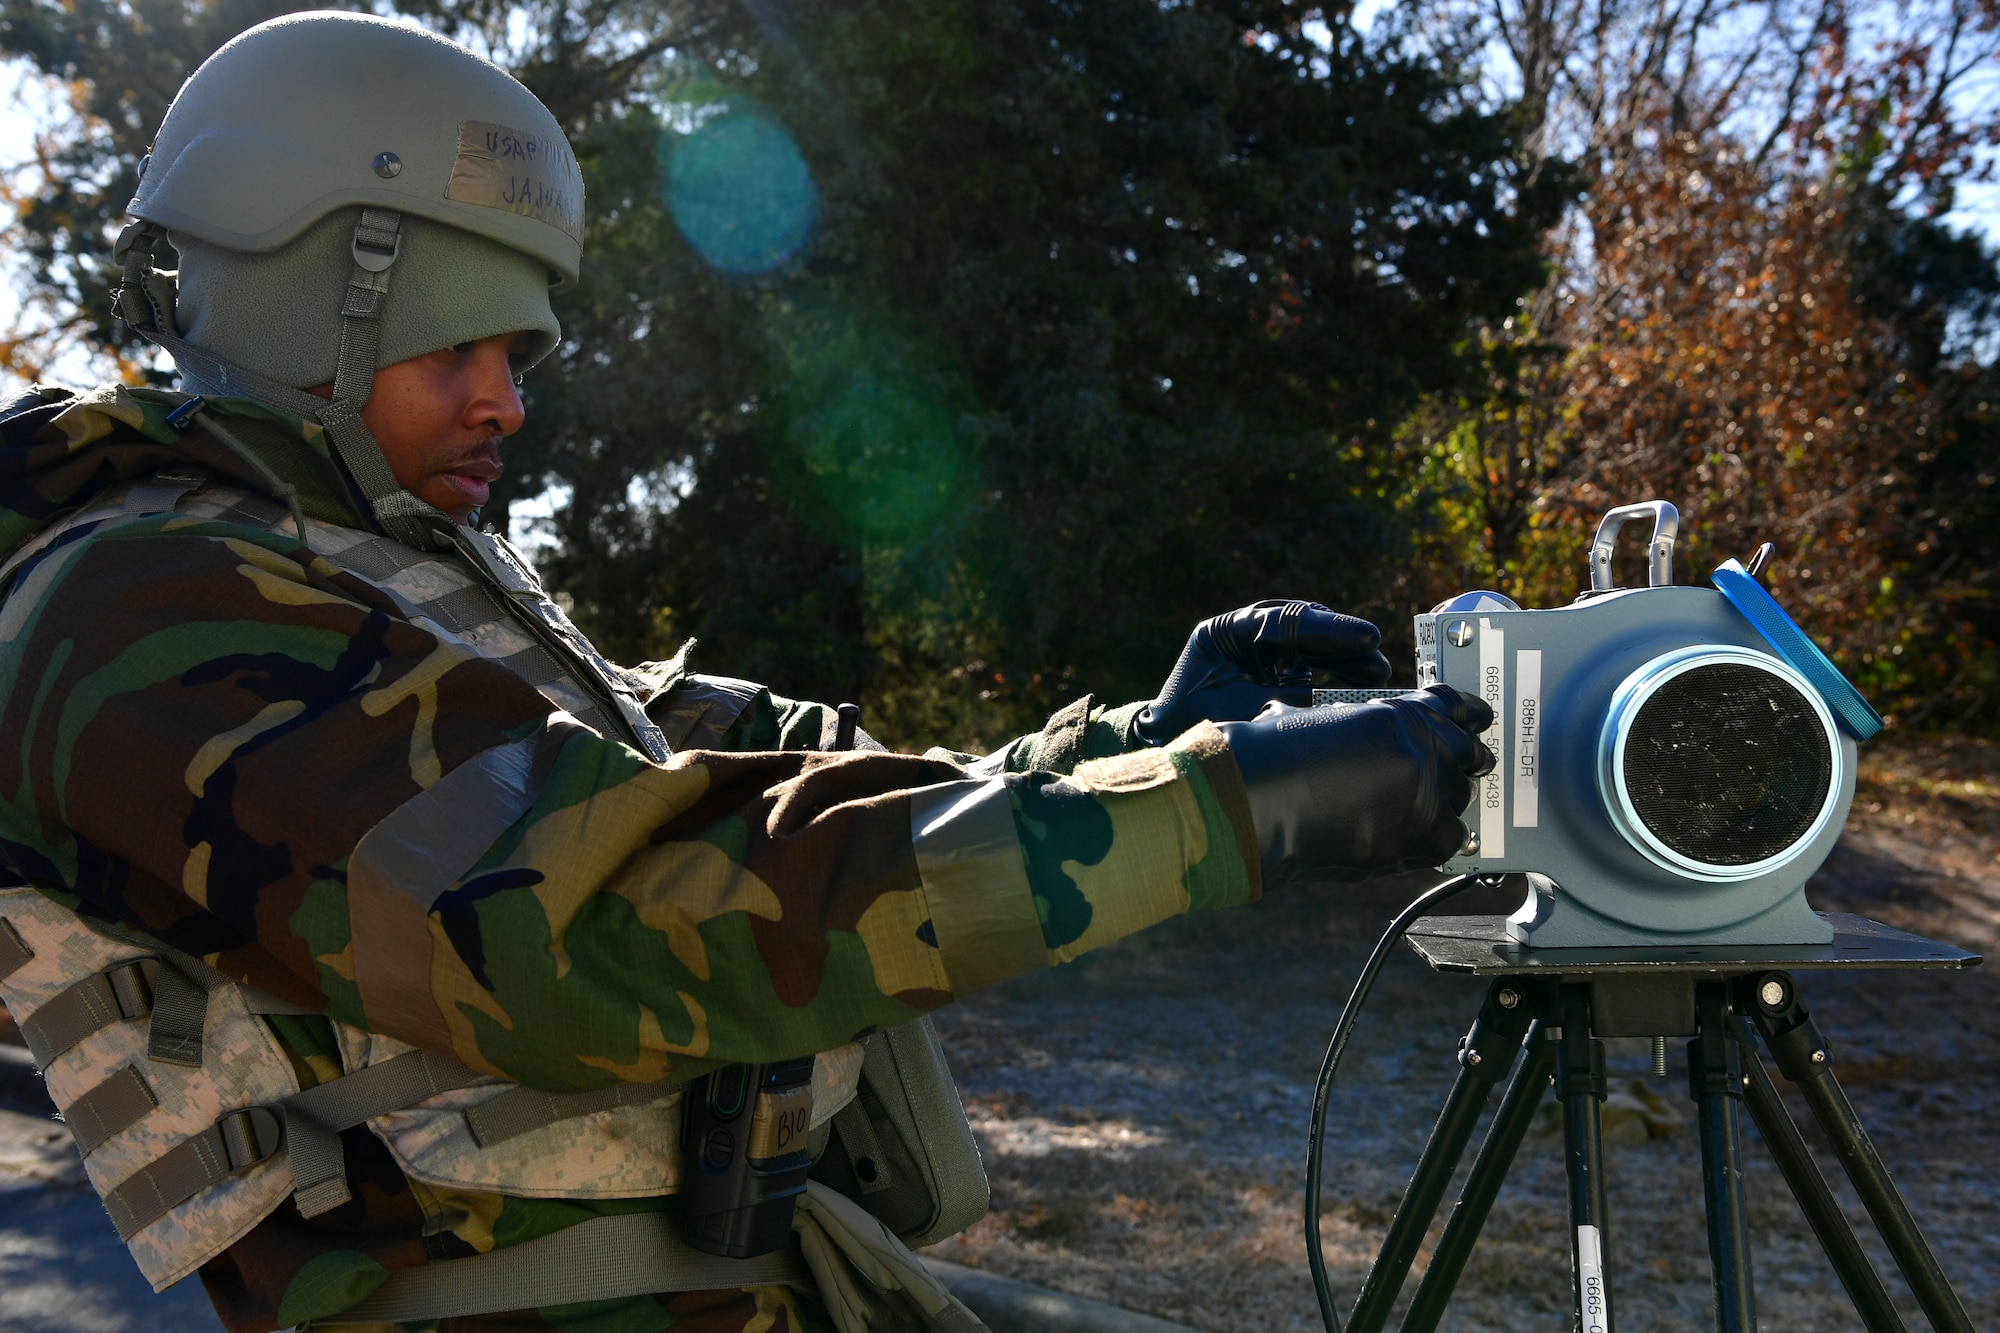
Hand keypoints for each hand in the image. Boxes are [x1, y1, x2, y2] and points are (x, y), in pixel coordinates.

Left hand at [1136, 600, 1391, 743]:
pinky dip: (1328, 666)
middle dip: (1342, 641)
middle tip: (1378, 659)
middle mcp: (1238, 630)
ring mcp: (1251, 644)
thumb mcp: (1244, 712)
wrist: (1169, 745)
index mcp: (1224, 632)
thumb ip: (1289, 698)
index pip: (1284, 621)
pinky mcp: (1263, 662)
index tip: (1367, 637)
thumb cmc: (1196, 727)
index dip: (1329, 629)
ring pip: (1305, 639)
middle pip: (1300, 624)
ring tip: (1376, 671)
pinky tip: (1356, 676)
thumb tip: (1338, 694)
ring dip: (1341, 654)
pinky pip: (1302, 656)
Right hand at [1217, 685, 1495, 884]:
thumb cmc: (1271, 763)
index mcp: (1394, 715)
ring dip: (1446, 799)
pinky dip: (1439, 837)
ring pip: (1460, 797)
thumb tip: (1388, 750)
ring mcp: (1423, 794)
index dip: (1466, 713)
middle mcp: (1418, 750)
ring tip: (1427, 805)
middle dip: (1464, 758)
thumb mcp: (1326, 725)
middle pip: (1466, 754)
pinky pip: (1452, 838)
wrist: (1256, 807)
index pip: (1449, 708)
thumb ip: (1369, 734)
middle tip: (1469, 763)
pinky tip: (1420, 835)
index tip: (1477, 718)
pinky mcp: (1421, 836)